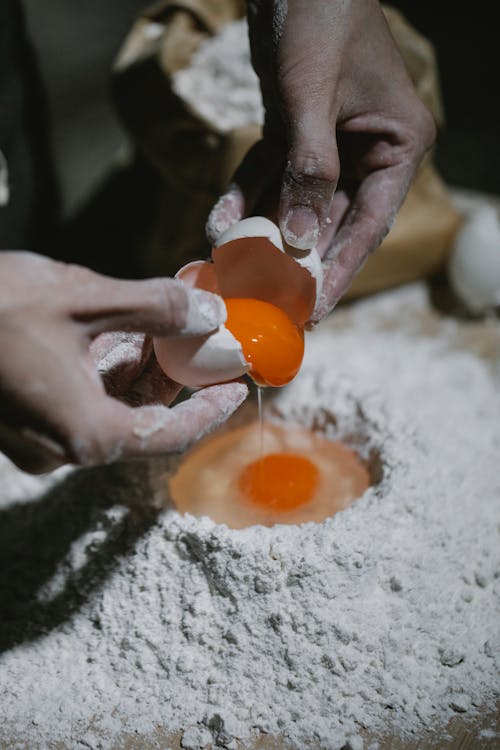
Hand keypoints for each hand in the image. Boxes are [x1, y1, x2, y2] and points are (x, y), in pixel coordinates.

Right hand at [0, 252, 246, 472]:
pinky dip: (106, 373)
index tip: (237, 384)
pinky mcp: (19, 420)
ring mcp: (36, 439)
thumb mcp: (84, 298)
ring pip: (110, 410)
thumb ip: (156, 308)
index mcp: (85, 433)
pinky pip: (78, 403)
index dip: (209, 408)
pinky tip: (119, 335)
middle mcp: (62, 449)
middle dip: (175, 379)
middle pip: (142, 419)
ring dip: (141, 372)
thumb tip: (209, 311)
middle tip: (203, 340)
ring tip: (165, 327)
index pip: (169, 433)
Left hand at [207, 0, 435, 320]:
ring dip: (262, 232)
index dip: (341, 271)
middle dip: (293, 259)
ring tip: (233, 268)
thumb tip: (297, 240)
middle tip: (265, 299)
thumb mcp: (312, 96)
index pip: (369, 225)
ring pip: (295, 202)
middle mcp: (367, 151)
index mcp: (396, 146)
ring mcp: (331, 143)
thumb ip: (309, 169)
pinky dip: (245, 195)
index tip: (316, 310)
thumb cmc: (320, 16)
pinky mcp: (295, 131)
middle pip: (330, 222)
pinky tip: (219, 223)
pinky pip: (269, 174)